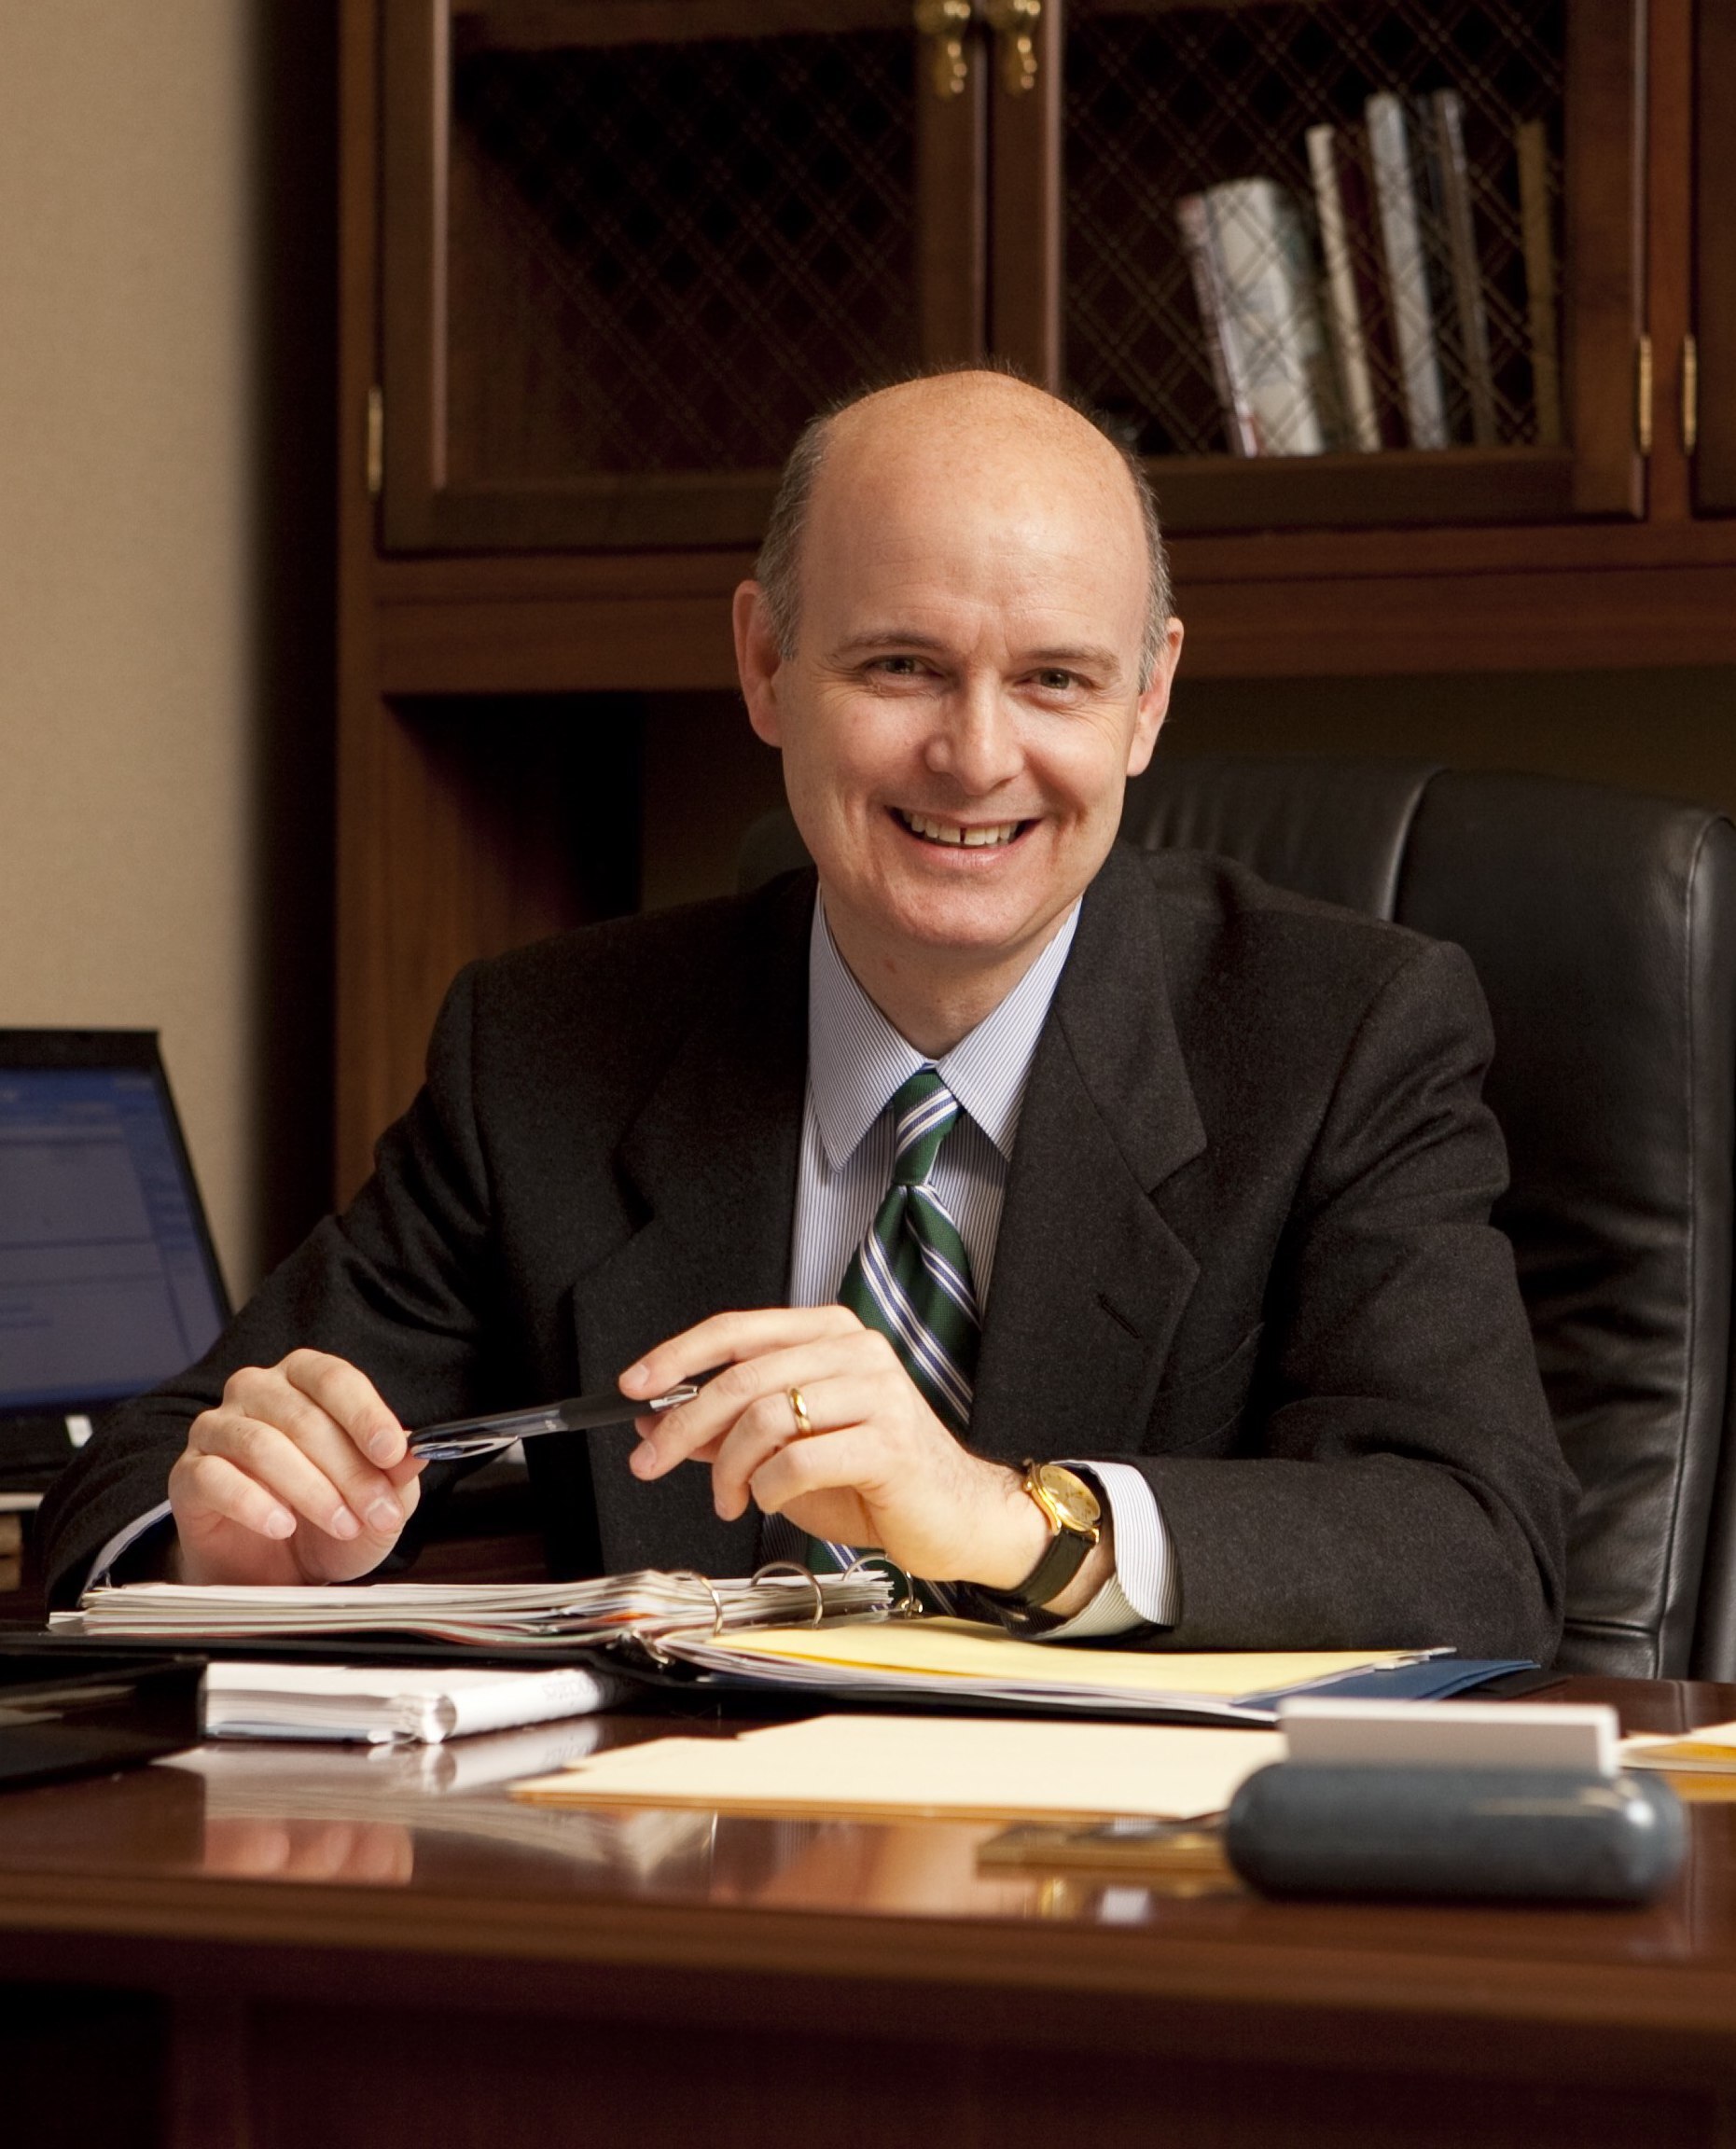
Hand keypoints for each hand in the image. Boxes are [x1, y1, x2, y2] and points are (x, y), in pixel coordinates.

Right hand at [168, 1350, 423, 1585]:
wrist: (274, 1571)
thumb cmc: (327, 1520)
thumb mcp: (376, 1499)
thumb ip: (396, 1474)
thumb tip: (419, 1452)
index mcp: (304, 1380)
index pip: (334, 1378)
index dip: (365, 1414)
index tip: (393, 1452)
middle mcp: (256, 1392)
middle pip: (302, 1417)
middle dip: (348, 1469)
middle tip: (376, 1511)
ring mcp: (216, 1429)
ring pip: (260, 1444)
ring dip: (309, 1489)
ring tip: (340, 1525)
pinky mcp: (188, 1474)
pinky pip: (215, 1478)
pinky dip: (253, 1503)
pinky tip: (282, 1526)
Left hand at [619, 1306, 1072, 1592]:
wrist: (955, 1517)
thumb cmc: (874, 1479)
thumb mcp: (787, 1449)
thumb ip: (728, 1430)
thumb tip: (655, 1422)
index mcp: (830, 1335)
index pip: (737, 1330)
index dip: (677, 1356)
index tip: (633, 1386)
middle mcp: (856, 1351)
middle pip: (742, 1377)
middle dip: (685, 1426)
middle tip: (651, 1462)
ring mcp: (877, 1393)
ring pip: (766, 1417)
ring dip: (728, 1469)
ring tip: (728, 1499)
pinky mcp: (889, 1442)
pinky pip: (799, 1460)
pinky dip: (769, 1488)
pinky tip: (771, 1502)